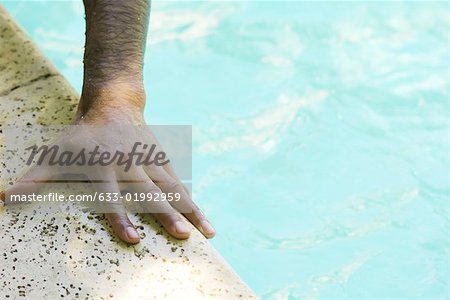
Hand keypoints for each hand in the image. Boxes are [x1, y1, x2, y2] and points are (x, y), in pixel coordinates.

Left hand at [1, 84, 215, 243]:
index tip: (134, 238)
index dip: (122, 216)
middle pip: (151, 192)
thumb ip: (35, 179)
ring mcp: (151, 163)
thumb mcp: (55, 154)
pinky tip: (205, 221)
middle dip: (167, 214)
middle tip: (182, 235)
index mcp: (105, 166)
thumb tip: (5, 198)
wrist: (114, 103)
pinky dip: (194, 203)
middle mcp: (132, 165)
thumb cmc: (82, 136)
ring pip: (173, 189)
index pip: (113, 195)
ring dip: (190, 211)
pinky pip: (180, 185)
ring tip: (207, 233)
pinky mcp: (163, 162)